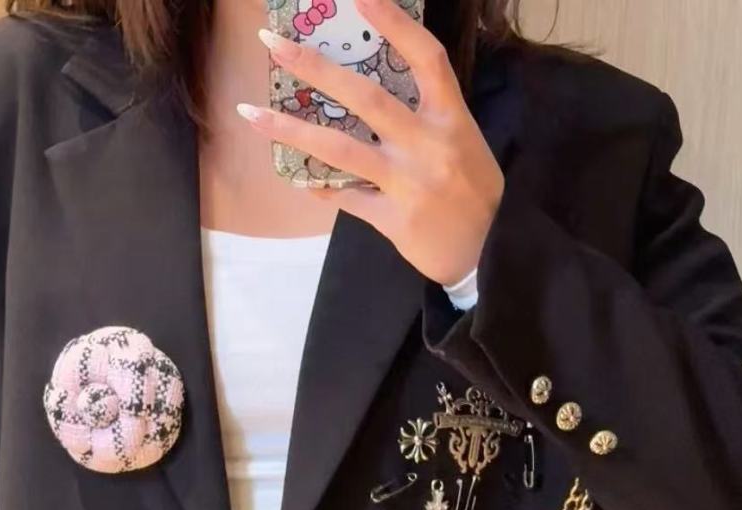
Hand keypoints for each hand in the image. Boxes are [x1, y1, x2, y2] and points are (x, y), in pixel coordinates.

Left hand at [237, 0, 504, 286]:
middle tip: (272, 44)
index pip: (426, 59)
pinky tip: (295, 177)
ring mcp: (410, 185)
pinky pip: (347, 198)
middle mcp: (430, 147)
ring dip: (292, 130)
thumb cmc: (474, 191)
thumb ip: (428, 115)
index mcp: (451, 119)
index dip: (395, 23)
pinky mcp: (395, 221)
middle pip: (367, 98)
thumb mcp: (464, 142)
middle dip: (315, 68)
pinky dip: (320, 187)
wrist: (489, 254)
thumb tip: (375, 86)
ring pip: (343, 149)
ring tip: (251, 113)